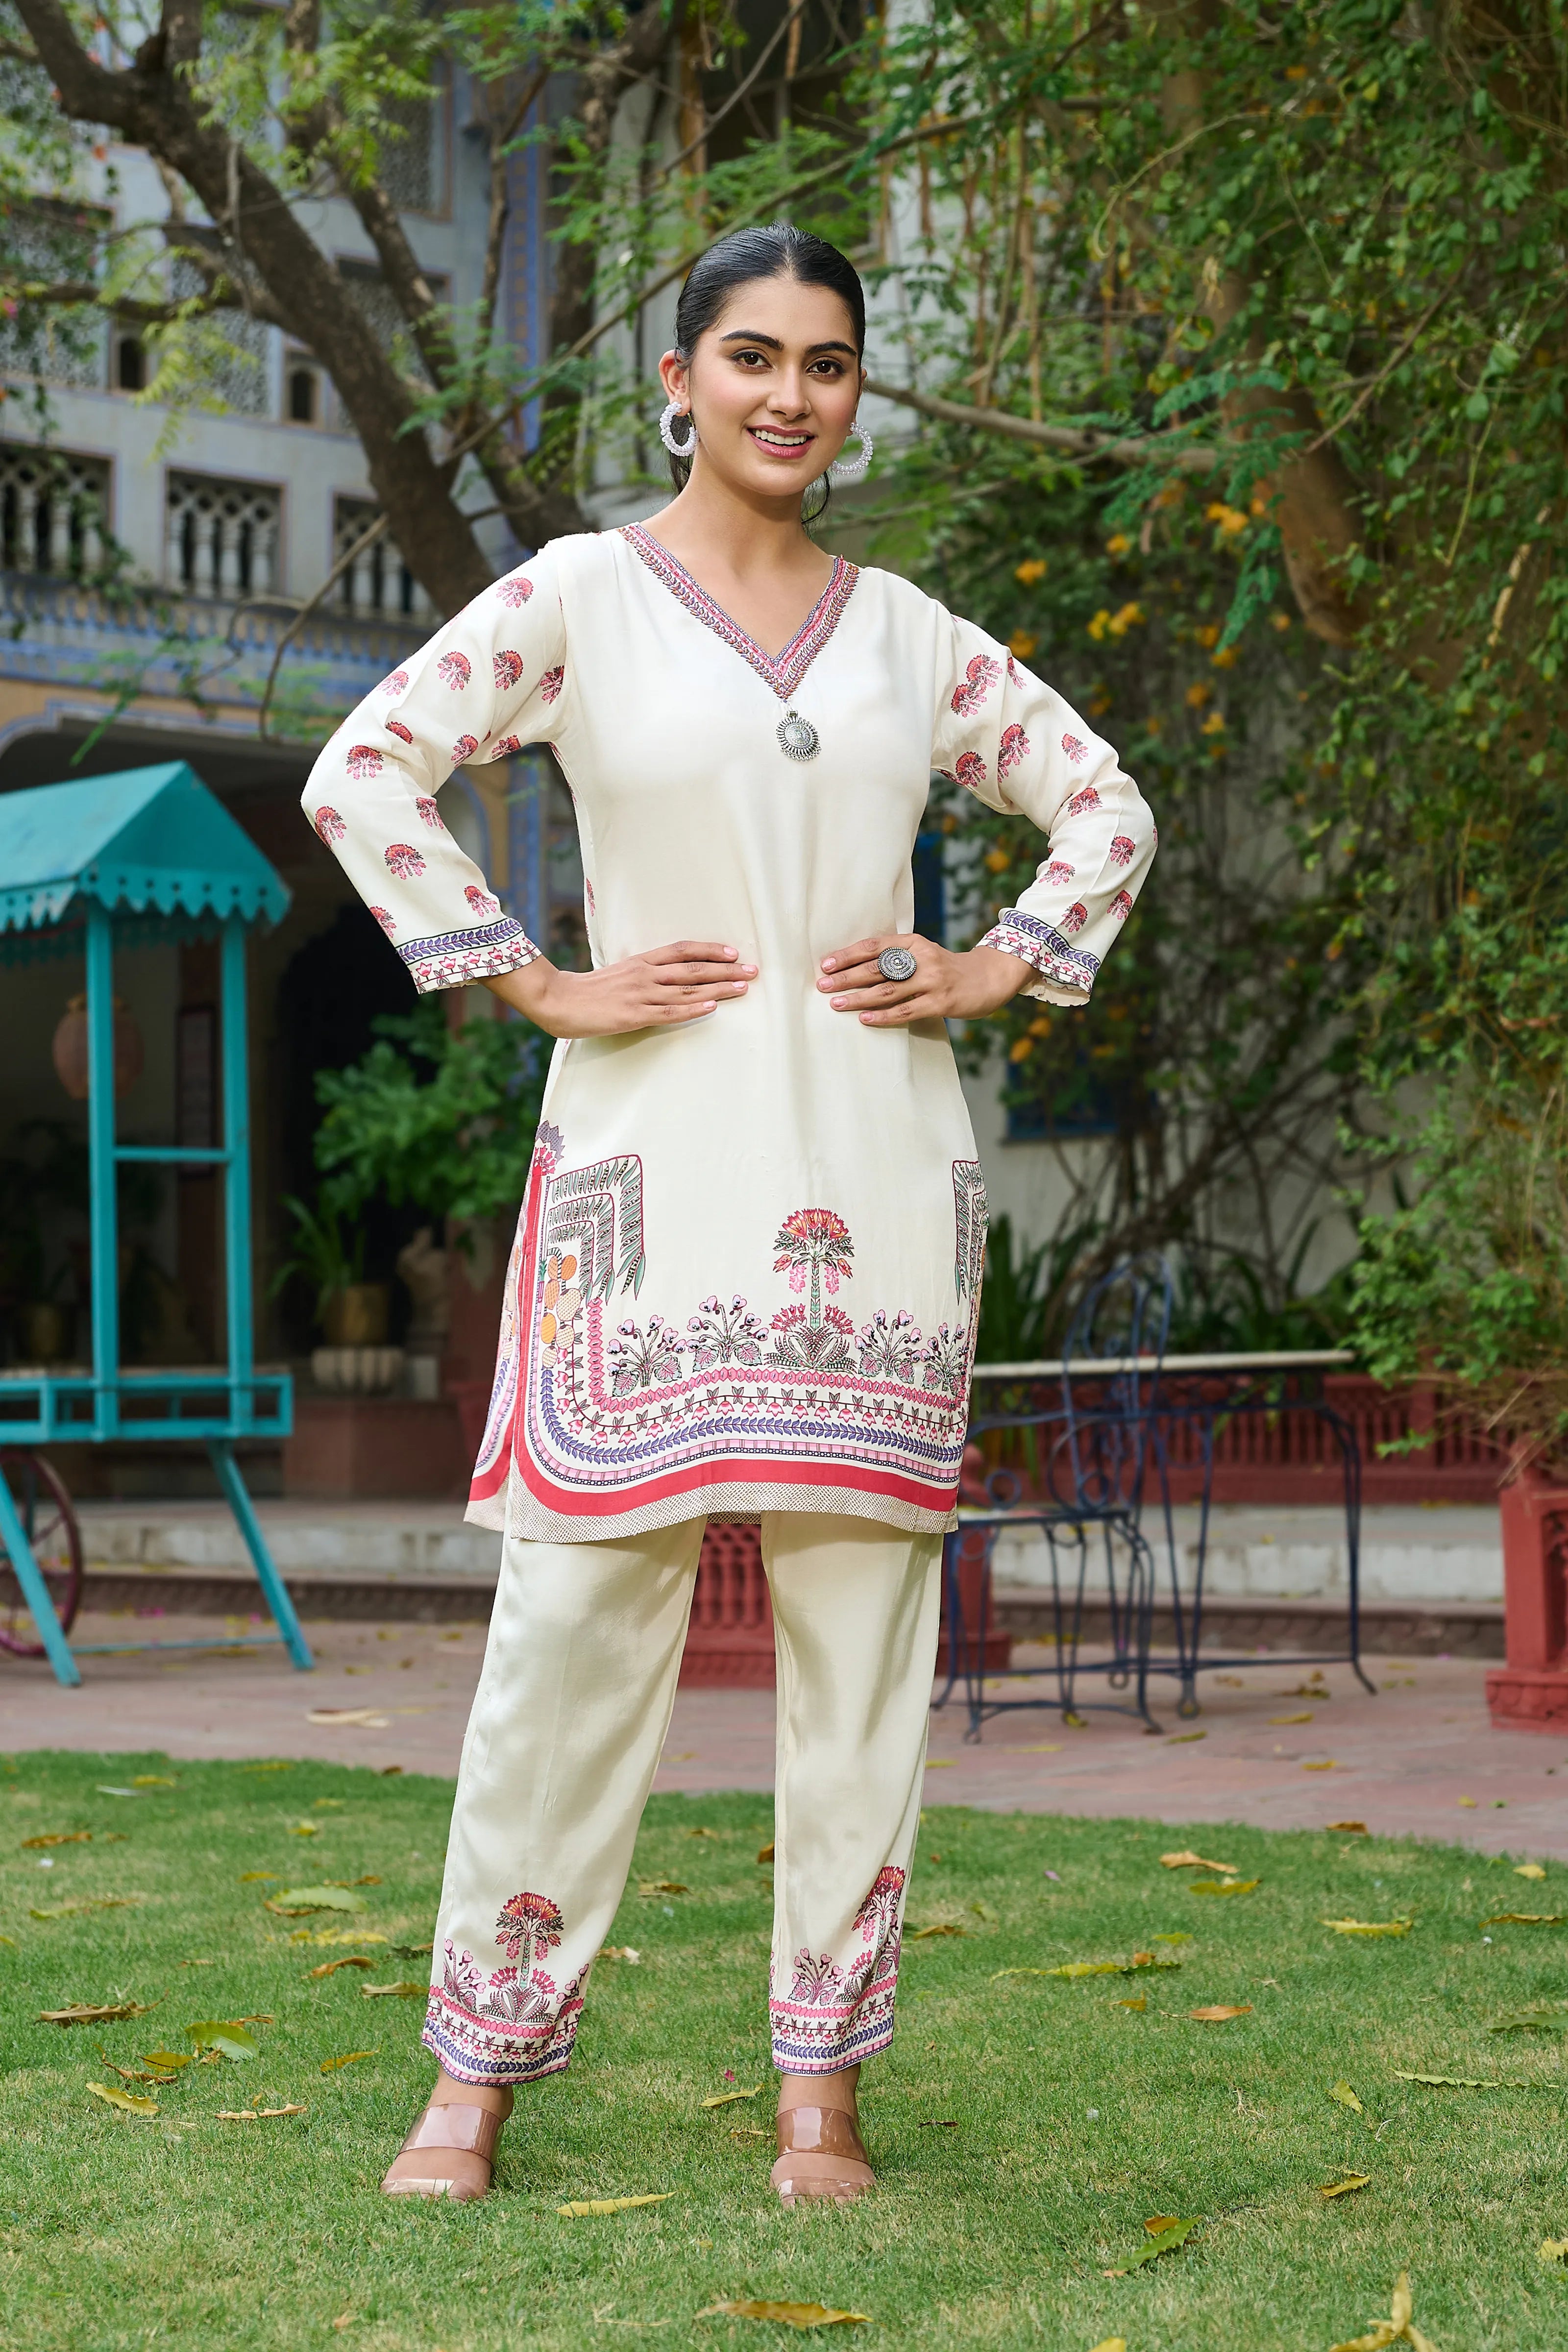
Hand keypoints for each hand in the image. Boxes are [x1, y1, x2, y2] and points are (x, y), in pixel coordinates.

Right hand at [485, 941, 756, 1037]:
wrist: (558, 999)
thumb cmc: (588, 990)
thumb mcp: (618, 974)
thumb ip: (643, 974)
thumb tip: (666, 977)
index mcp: (641, 961)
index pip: (683, 950)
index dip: (710, 950)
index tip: (733, 952)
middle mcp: (645, 974)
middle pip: (693, 968)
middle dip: (726, 969)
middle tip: (752, 970)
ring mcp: (641, 994)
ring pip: (687, 989)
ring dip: (718, 989)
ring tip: (743, 988)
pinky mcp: (633, 1015)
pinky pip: (669, 1012)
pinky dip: (692, 1009)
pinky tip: (711, 1008)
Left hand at [817, 935, 1029, 1025]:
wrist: (988, 978)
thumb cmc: (946, 968)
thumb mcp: (923, 953)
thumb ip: (896, 956)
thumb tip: (855, 966)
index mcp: (914, 942)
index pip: (874, 946)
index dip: (848, 955)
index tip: (825, 964)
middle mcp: (922, 958)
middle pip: (876, 968)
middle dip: (846, 977)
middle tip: (822, 985)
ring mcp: (932, 981)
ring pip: (888, 991)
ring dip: (858, 998)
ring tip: (836, 1004)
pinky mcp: (941, 1002)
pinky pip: (906, 1011)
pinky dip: (883, 1016)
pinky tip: (865, 1019)